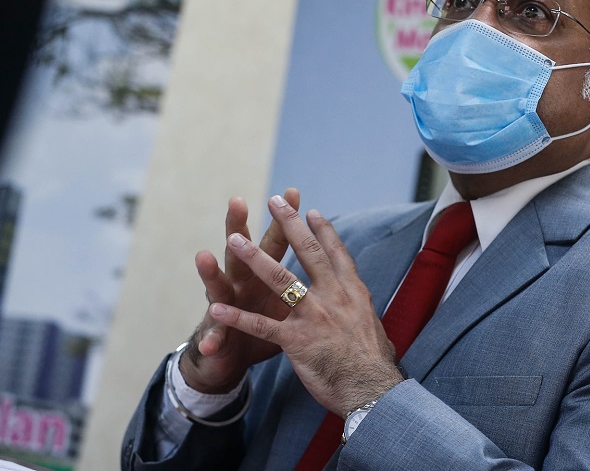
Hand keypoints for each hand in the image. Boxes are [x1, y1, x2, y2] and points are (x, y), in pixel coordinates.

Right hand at [179, 189, 300, 393]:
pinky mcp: (216, 332)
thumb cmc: (267, 324)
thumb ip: (302, 280)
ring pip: (218, 285)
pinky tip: (209, 341)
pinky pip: (214, 334)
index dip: (285, 220)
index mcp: (265, 274)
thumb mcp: (288, 300)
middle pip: (241, 250)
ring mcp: (226, 306)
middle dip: (239, 226)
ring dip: (211, 272)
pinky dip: (213, 336)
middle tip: (237, 201)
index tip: (293, 192)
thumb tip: (329, 260)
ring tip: (203, 255)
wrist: (234, 358)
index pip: (276, 241)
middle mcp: (243, 283)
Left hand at [207, 195, 403, 416]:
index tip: (311, 211)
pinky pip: (260, 325)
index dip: (323, 231)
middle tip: (275, 201)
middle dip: (289, 224)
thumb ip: (360, 312)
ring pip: (279, 279)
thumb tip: (363, 307)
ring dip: (253, 258)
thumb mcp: (373, 327)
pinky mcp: (296, 340)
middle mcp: (334, 296)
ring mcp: (314, 316)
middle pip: (308, 252)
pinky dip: (236, 317)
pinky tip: (216, 308)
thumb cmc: (374, 363)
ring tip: (234, 240)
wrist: (373, 389)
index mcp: (352, 292)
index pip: (336, 254)